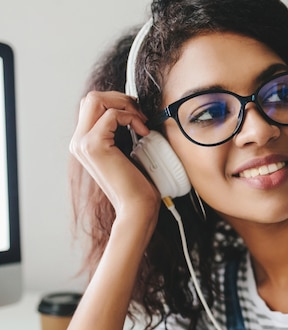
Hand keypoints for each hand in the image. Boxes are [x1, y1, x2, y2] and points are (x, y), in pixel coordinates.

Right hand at [70, 91, 160, 219]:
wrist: (136, 207)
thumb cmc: (137, 184)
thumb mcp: (125, 152)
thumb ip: (119, 134)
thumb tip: (130, 112)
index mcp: (84, 143)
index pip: (92, 105)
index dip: (116, 102)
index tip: (137, 113)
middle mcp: (79, 142)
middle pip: (92, 97)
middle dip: (120, 98)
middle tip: (139, 113)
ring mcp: (83, 143)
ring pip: (97, 100)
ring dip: (124, 105)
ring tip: (141, 121)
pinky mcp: (94, 145)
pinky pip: (112, 115)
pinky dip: (131, 117)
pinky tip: (142, 131)